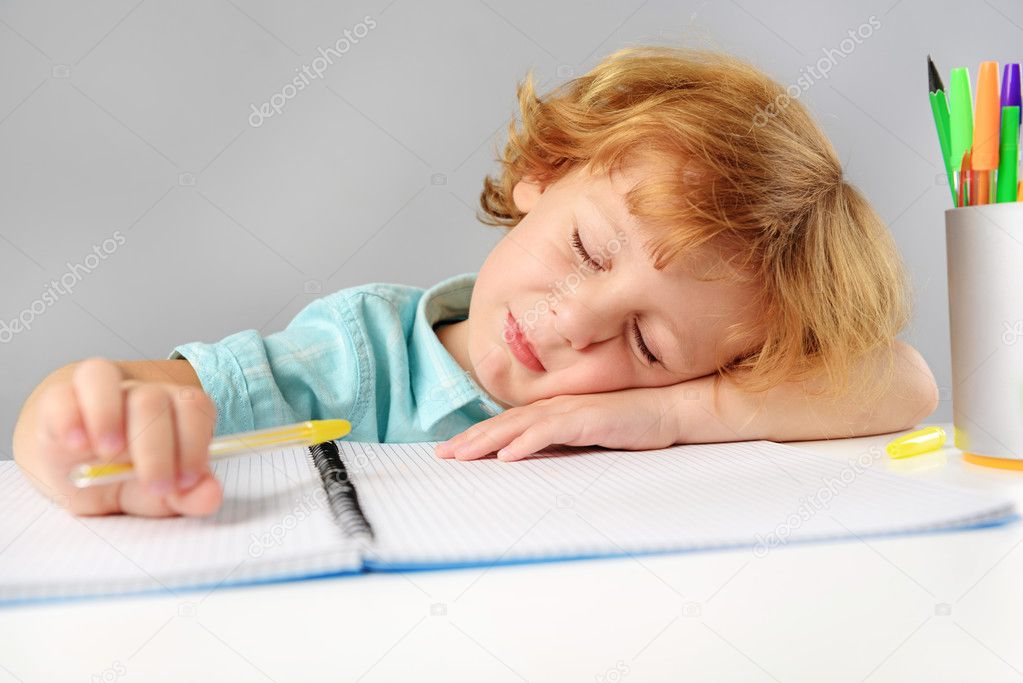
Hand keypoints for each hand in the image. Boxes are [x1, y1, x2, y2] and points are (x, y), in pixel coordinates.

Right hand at [25, 357, 222, 516]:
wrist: (79, 478)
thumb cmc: (127, 481)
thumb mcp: (157, 497)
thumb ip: (186, 497)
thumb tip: (211, 496)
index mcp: (174, 410)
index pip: (195, 406)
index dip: (195, 442)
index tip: (187, 480)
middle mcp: (139, 393)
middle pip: (152, 399)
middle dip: (156, 447)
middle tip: (154, 486)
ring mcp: (97, 394)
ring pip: (103, 377)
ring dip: (107, 414)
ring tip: (109, 452)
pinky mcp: (58, 402)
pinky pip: (61, 393)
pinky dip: (68, 416)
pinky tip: (76, 444)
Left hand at [434, 387, 683, 461]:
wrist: (670, 409)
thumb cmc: (633, 423)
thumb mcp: (590, 435)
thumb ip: (564, 442)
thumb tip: (535, 460)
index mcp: (555, 410)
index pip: (508, 424)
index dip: (478, 436)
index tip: (452, 451)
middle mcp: (556, 407)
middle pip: (504, 423)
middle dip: (470, 439)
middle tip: (441, 455)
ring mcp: (570, 411)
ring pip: (518, 426)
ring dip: (487, 441)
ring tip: (461, 455)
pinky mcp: (587, 419)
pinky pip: (549, 432)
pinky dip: (525, 443)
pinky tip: (506, 455)